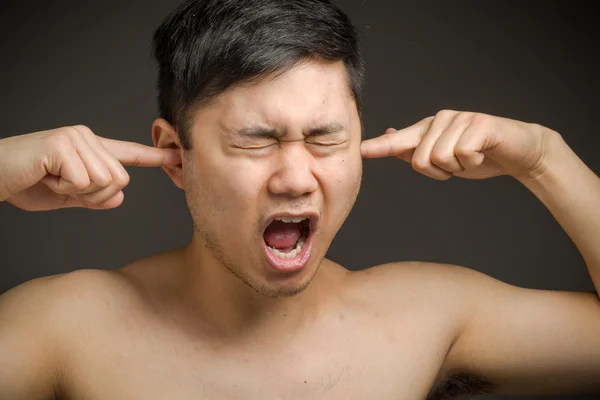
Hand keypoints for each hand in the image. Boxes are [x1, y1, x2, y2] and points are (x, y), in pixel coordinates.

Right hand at [0, 125, 180, 210]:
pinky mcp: (62, 144)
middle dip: (94, 194)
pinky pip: (83, 180)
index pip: (129, 153)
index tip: (179, 155)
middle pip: (120, 179)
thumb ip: (94, 197)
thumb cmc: (28, 183)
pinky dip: (63, 187)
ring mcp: (76, 138)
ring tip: (53, 178)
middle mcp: (88, 138)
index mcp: (92, 149)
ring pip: (105, 181)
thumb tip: (119, 197)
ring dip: (77, 191)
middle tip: (64, 185)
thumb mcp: (68, 196)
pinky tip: (46, 175)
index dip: (155, 156)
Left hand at [361, 110, 557, 179]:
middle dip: (440, 173)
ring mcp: (460, 119)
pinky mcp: (480, 124)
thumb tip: (390, 137)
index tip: (360, 150)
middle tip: (460, 164)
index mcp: (429, 128)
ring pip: (440, 159)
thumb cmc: (479, 155)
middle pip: (420, 160)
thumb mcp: (444, 159)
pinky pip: (462, 154)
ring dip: (458, 169)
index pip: (399, 140)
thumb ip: (416, 150)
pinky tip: (483, 153)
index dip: (380, 147)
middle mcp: (441, 120)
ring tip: (472, 158)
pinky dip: (473, 162)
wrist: (519, 152)